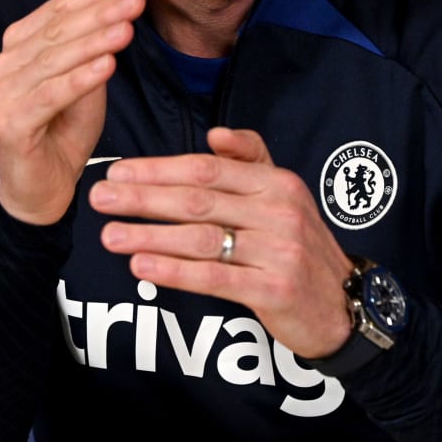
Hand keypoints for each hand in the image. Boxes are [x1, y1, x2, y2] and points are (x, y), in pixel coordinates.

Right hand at [0, 0, 142, 224]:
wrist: (43, 187)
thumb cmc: (64, 125)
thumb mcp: (81, 63)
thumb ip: (78, 13)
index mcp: (18, 44)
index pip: (59, 10)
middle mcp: (4, 64)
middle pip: (57, 31)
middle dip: (100, 12)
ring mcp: (2, 95)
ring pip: (53, 61)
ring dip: (93, 42)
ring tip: (128, 28)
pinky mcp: (9, 125)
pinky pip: (48, 97)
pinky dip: (79, 80)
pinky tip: (107, 67)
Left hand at [89, 126, 354, 357]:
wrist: (343, 306)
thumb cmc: (299, 247)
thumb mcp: (284, 197)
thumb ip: (251, 161)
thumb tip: (215, 136)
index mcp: (277, 182)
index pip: (208, 169)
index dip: (159, 170)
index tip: (118, 172)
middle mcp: (279, 211)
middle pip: (198, 200)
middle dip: (144, 198)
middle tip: (99, 198)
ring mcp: (279, 251)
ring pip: (201, 238)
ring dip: (150, 235)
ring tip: (109, 235)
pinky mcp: (275, 289)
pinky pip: (215, 277)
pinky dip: (174, 271)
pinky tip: (142, 265)